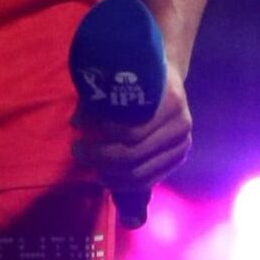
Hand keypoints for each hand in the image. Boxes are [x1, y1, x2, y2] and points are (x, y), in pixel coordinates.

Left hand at [72, 59, 192, 220]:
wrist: (167, 76)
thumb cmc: (139, 75)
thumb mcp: (121, 77)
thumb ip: (101, 97)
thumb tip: (76, 122)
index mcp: (170, 100)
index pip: (133, 129)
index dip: (102, 133)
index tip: (78, 130)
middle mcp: (181, 124)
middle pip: (135, 153)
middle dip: (101, 156)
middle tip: (77, 151)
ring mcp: (183, 144)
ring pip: (142, 172)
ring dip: (111, 175)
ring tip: (89, 167)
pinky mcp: (179, 157)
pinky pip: (150, 180)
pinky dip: (126, 184)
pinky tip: (108, 178)